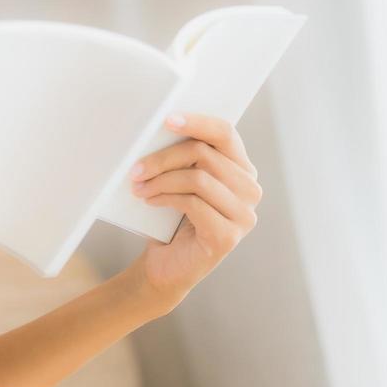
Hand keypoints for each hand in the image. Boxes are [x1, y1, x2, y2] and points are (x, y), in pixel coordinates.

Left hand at [121, 112, 261, 315]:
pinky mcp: (228, 236)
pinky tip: (150, 201)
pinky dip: (165, 199)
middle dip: (164, 158)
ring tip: (139, 186)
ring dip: (160, 180)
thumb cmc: (172, 218)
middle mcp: (250, 190)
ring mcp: (244, 215)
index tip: (166, 120)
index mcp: (242, 169)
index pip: (225, 133)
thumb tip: (162, 127)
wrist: (167, 266)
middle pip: (205, 154)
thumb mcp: (181, 181)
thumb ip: (185, 157)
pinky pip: (193, 204)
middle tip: (136, 168)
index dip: (196, 122)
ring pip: (197, 179)